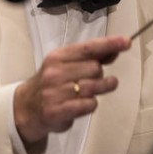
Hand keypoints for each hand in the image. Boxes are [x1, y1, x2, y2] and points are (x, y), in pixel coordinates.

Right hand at [14, 35, 130, 145]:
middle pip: (95, 69)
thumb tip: (115, 49)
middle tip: (94, 79)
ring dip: (101, 88)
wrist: (26, 108)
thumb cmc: (52, 84)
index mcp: (57, 57)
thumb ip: (90, 57)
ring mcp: (55, 92)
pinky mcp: (57, 111)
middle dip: (100, 74)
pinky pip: (88, 105)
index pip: (88, 48)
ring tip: (99, 89)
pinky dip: (91, 104)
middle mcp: (55, 72)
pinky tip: (85, 103)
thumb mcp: (66, 65)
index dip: (108, 44)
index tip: (126, 42)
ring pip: (94, 87)